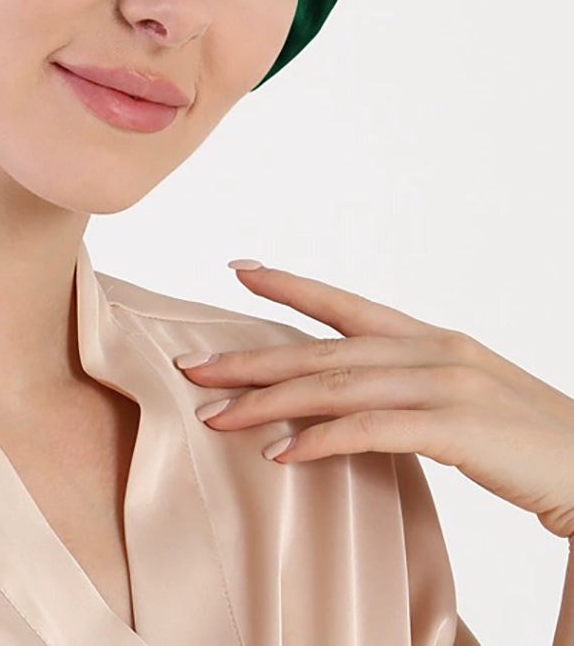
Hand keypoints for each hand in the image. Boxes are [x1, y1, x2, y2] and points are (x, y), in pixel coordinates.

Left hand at [173, 259, 573, 540]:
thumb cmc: (529, 443)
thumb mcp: (464, 401)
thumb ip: (408, 390)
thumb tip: (347, 402)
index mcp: (434, 339)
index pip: (348, 305)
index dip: (293, 286)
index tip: (241, 270)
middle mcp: (434, 351)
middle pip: (325, 350)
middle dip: (254, 359)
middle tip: (195, 366)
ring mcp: (446, 384)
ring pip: (336, 386)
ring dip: (269, 402)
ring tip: (216, 414)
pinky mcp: (456, 427)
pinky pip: (372, 430)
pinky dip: (321, 440)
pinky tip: (281, 453)